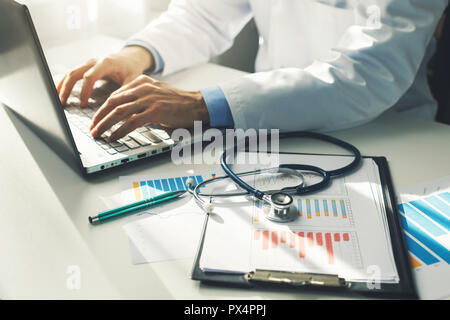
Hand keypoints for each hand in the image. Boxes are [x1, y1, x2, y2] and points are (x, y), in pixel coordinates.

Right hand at [57, 46, 152, 106]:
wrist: (130, 57)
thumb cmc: (132, 69)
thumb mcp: (133, 80)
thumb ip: (125, 92)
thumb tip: (119, 109)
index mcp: (106, 63)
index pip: (90, 77)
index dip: (85, 91)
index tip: (83, 105)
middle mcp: (94, 61)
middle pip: (75, 73)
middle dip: (67, 89)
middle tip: (62, 104)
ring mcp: (88, 63)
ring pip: (70, 72)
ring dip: (62, 86)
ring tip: (57, 100)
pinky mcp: (86, 66)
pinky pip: (72, 73)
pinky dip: (64, 82)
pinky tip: (59, 92)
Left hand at [89, 75, 209, 140]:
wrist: (197, 105)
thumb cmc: (178, 103)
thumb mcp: (156, 94)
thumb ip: (140, 99)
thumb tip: (124, 113)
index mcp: (141, 82)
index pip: (116, 95)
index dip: (103, 108)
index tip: (96, 119)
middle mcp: (143, 88)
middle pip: (113, 102)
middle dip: (99, 116)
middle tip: (92, 128)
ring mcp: (149, 99)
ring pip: (119, 112)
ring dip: (105, 124)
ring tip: (98, 134)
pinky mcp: (155, 111)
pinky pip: (132, 122)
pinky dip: (120, 130)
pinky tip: (114, 137)